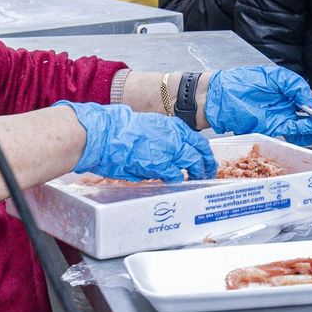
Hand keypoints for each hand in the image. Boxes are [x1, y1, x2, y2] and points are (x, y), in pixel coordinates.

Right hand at [57, 101, 214, 179]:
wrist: (105, 133)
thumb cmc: (119, 129)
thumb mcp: (147, 125)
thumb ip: (162, 136)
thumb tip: (167, 148)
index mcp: (171, 126)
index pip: (197, 140)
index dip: (204, 152)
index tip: (206, 160)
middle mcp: (174, 136)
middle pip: (199, 153)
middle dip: (205, 165)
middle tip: (207, 174)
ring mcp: (169, 150)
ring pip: (192, 164)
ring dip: (196, 174)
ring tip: (197, 182)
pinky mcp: (159, 164)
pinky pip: (175, 176)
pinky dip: (177, 181)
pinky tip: (178, 185)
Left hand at [205, 66, 311, 145]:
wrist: (220, 97)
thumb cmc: (243, 82)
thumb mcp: (275, 77)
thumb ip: (295, 86)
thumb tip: (310, 101)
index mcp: (288, 91)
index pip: (311, 99)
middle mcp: (287, 106)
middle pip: (311, 116)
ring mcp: (281, 117)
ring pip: (305, 127)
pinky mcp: (274, 128)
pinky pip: (294, 131)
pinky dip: (305, 131)